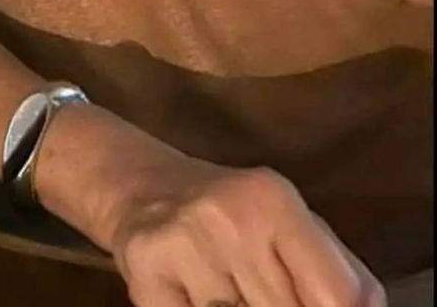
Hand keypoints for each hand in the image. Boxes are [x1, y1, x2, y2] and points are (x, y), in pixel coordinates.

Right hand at [110, 158, 384, 306]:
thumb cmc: (236, 214)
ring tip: (230, 294)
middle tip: (262, 295)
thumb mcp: (293, 223)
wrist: (145, 187)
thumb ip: (339, 271)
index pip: (335, 295)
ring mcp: (183, 245)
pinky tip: (197, 298)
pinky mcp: (144, 273)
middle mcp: (230, 217)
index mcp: (275, 200)